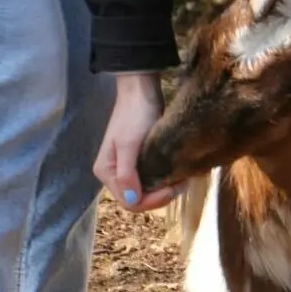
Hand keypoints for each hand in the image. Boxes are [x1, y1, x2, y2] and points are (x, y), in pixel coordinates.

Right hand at [93, 73, 176, 212]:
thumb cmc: (134, 115)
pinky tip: (179, 173)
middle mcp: (115, 174)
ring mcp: (127, 168)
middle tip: (183, 182)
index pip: (129, 202)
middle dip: (160, 196)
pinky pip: (151, 178)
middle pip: (138, 198)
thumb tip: (132, 200)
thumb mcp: (129, 144)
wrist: (140, 90)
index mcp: (106, 172)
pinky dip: (165, 179)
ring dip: (165, 188)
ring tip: (184, 177)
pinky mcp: (139, 160)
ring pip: (147, 190)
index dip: (151, 201)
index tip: (172, 189)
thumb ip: (127, 174)